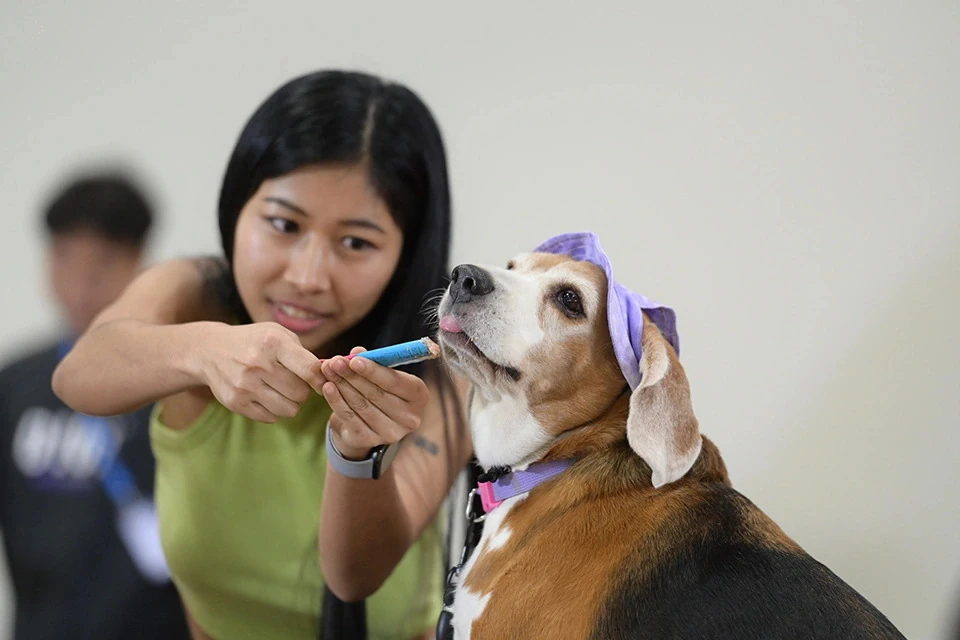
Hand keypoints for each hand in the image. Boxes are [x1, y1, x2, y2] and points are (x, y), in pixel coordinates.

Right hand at [195, 322, 325, 422]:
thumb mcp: (278, 334)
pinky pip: (271, 417)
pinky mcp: (236, 402)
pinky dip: (275, 410)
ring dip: (292, 403)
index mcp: (274, 343)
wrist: (210, 351)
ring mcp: (245, 385)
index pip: (310, 370)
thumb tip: (327, 377)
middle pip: (301, 393)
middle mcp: (259, 364)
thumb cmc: (255, 342)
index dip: (322, 380)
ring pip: (289, 409)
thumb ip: (304, 354)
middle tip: (296, 384)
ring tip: (284, 391)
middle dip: (304, 391)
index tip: (322, 382)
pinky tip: (267, 396)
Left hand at [321, 347, 429, 459]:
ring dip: (341, 385)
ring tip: (327, 370)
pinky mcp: (370, 441)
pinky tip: (327, 387)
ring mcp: (391, 433)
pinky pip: (350, 418)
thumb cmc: (381, 390)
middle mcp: (410, 418)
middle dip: (352, 375)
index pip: (395, 382)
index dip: (373, 371)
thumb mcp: (381, 374)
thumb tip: (357, 352)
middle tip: (334, 362)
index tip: (353, 360)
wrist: (370, 423)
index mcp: (419, 396)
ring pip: (361, 404)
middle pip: (376, 393)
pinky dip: (336, 401)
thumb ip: (372, 361)